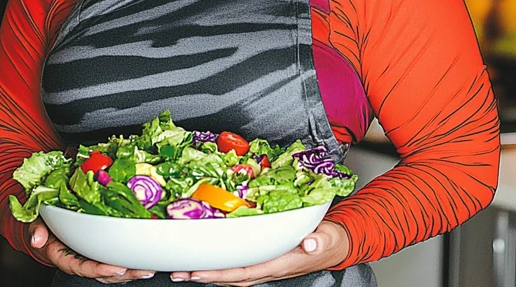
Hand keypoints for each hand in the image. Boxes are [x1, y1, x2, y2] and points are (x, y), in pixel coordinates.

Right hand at [28, 218, 156, 283]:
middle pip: (103, 273)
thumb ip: (37, 230)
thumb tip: (37, 239)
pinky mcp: (99, 254)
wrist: (44, 230)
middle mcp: (80, 262)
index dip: (100, 269)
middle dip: (124, 273)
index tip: (117, 267)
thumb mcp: (36, 224)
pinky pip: (115, 262)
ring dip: (131, 272)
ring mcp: (91, 260)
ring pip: (112, 271)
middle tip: (143, 269)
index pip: (83, 267)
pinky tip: (144, 261)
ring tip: (149, 268)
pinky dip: (129, 264)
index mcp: (65, 257)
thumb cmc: (43, 226)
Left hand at [169, 221, 348, 285]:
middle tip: (181, 271)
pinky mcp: (266, 260)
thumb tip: (308, 245)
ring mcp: (266, 266)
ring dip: (210, 273)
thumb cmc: (329, 241)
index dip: (222, 273)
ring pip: (233, 274)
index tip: (200, 272)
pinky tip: (209, 264)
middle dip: (206, 276)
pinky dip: (222, 268)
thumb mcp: (327, 238)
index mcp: (282, 263)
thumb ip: (318, 242)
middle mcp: (270, 268)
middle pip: (233, 277)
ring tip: (185, 270)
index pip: (246, 271)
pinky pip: (240, 267)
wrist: (335, 246)